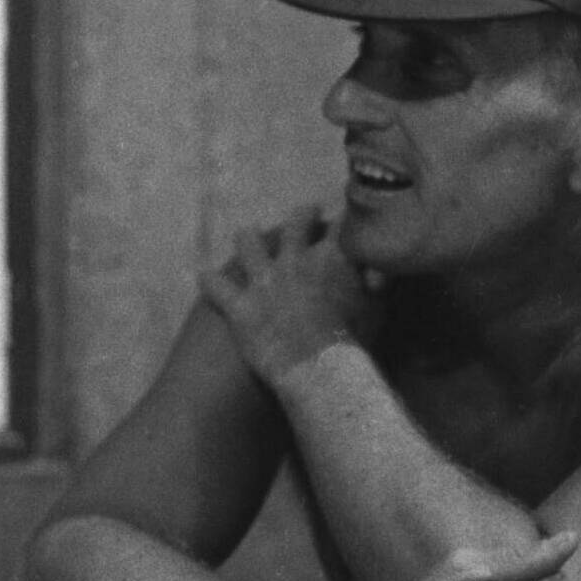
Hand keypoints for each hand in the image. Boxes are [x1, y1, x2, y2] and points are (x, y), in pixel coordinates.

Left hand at [198, 207, 381, 379]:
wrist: (319, 368)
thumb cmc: (353, 341)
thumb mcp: (376, 309)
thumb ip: (374, 284)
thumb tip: (377, 272)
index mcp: (331, 258)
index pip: (342, 225)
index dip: (346, 218)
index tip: (348, 215)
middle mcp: (294, 260)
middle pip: (295, 224)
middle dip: (302, 216)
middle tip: (306, 212)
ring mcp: (263, 281)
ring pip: (248, 244)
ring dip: (248, 239)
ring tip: (246, 234)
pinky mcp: (240, 306)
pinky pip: (216, 287)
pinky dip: (210, 282)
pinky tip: (203, 276)